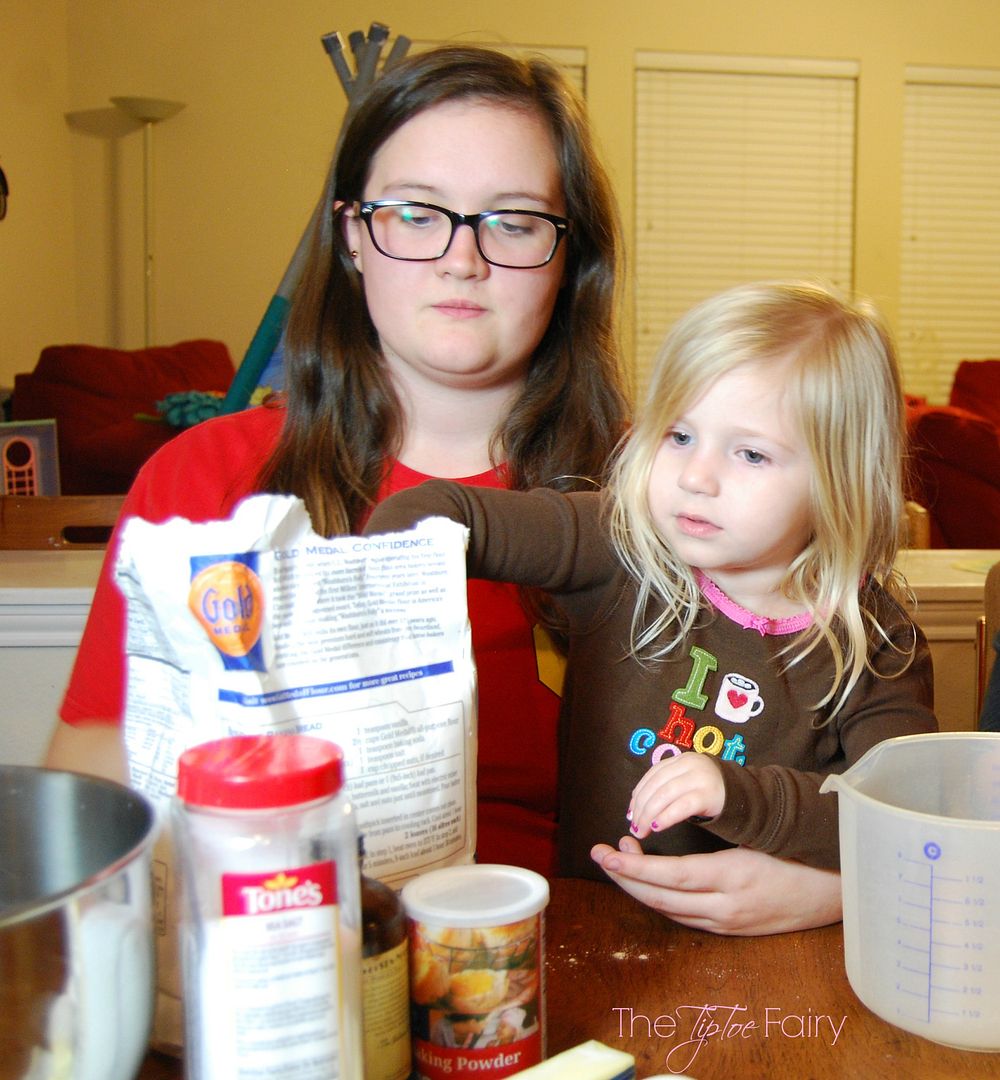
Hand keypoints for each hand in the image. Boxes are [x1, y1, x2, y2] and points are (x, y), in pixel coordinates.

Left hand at [590, 836, 841, 935]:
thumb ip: (716, 837)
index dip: (632, 868)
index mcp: (733, 877)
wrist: (841, 888)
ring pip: (671, 912)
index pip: (668, 878)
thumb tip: (669, 820)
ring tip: (622, 859)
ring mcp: (731, 923)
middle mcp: (728, 907)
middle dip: (625, 879)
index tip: (607, 852)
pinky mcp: (735, 929)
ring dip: (641, 888)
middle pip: (662, 900)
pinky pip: (688, 918)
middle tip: (600, 854)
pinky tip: (652, 881)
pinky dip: (663, 900)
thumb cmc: (800, 848)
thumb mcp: (757, 836)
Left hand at [627, 753, 724, 837]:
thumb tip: (636, 809)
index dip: (638, 794)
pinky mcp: (708, 794)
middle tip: (633, 827)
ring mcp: (700, 778)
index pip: (652, 775)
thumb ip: (666, 788)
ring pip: (665, 795)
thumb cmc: (711, 795)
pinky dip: (665, 817)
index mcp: (682, 760)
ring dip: (648, 814)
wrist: (746, 799)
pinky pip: (681, 806)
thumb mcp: (688, 783)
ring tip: (642, 830)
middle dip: (640, 807)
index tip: (630, 813)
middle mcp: (689, 764)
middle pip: (656, 785)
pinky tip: (657, 827)